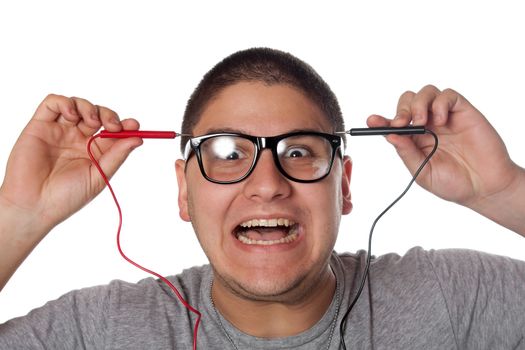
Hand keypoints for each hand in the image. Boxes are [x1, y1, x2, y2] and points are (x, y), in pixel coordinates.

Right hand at [0, 94, 142, 232]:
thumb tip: (138, 138)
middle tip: (113, 126)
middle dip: (109, 115)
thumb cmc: (67, 197)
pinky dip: (65, 102)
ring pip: (78, 104)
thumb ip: (117, 155)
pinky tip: (72, 116)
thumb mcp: (99, 176)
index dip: (125, 124)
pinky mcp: (40, 125)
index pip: (113, 130)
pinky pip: (53, 103)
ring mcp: (59, 131)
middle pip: (98, 114)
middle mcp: (77, 138)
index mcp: (94, 151)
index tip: (134, 125)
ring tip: (91, 123)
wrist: (35, 205)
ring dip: (89, 107)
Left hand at [367, 85, 520, 208]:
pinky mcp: (463, 112)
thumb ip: (407, 153)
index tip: (370, 121)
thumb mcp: (422, 173)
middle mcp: (427, 125)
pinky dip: (440, 103)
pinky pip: (448, 95)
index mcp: (414, 140)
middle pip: (407, 102)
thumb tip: (390, 136)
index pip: (393, 123)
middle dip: (400, 109)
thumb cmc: (453, 184)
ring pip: (425, 93)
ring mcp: (445, 117)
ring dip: (418, 104)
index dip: (380, 120)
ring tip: (423, 122)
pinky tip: (442, 121)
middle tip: (401, 123)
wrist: (484, 188)